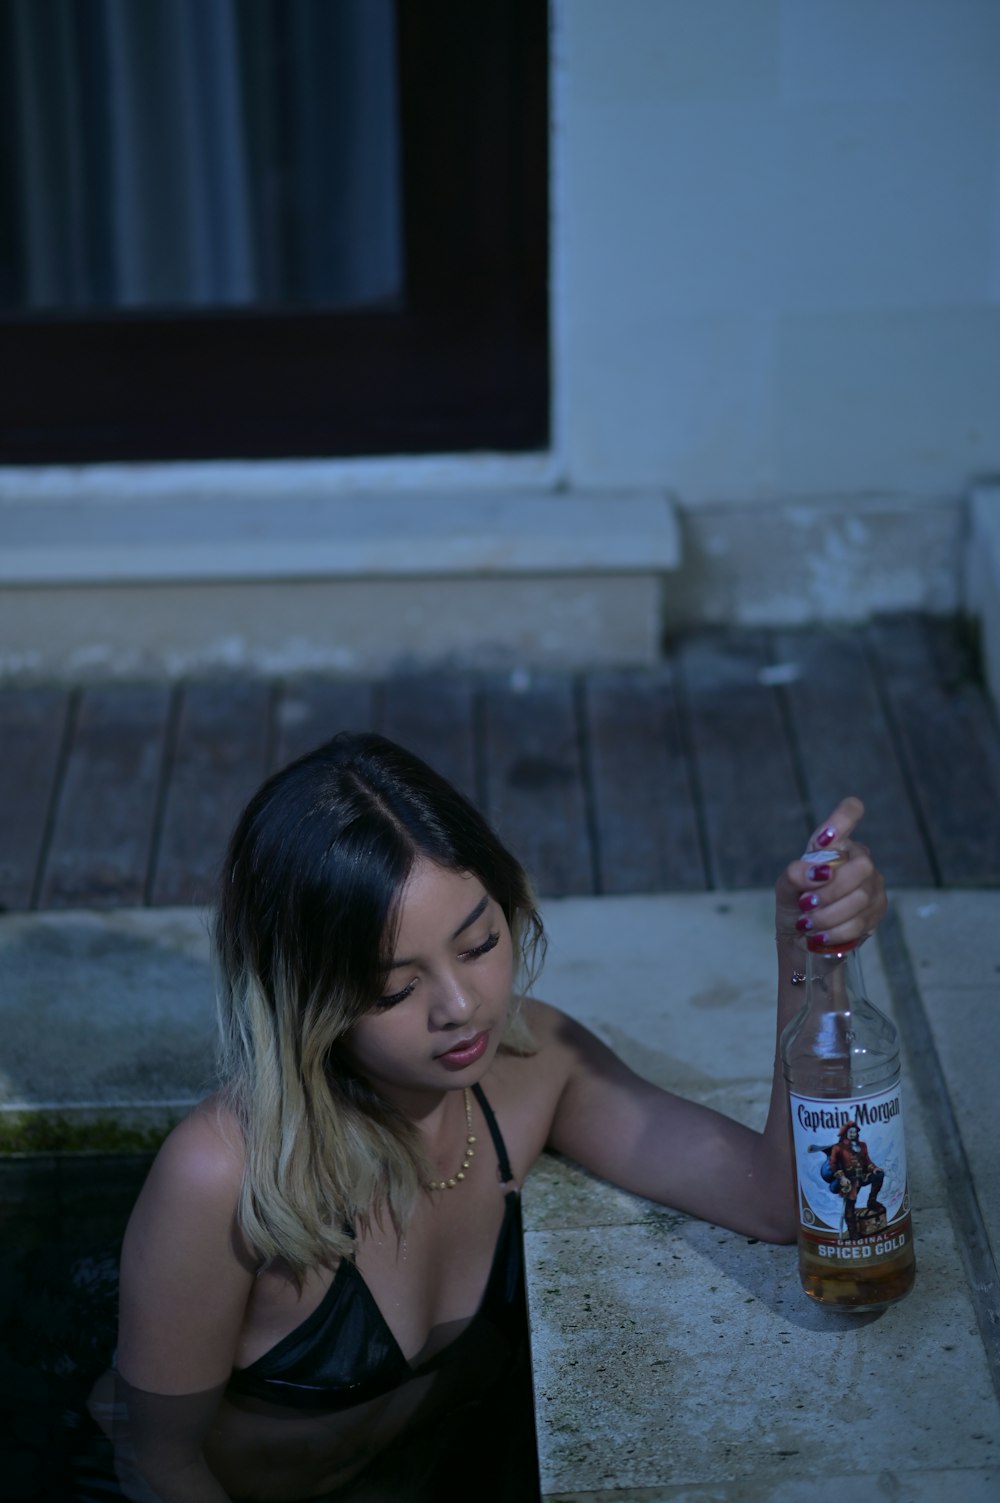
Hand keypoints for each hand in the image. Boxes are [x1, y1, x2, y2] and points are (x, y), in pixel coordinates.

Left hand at [774, 797, 886, 945]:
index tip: (825, 838)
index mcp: (834, 844)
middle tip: (806, 904)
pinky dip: (836, 931)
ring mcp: (873, 883)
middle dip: (830, 891)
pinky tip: (822, 935)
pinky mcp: (879, 908)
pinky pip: (861, 921)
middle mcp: (858, 857)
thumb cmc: (795, 905)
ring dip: (828, 915)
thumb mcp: (786, 888)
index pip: (849, 813)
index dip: (844, 819)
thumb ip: (795, 875)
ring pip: (860, 897)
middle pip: (861, 865)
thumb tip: (819, 872)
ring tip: (809, 923)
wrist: (803, 938)